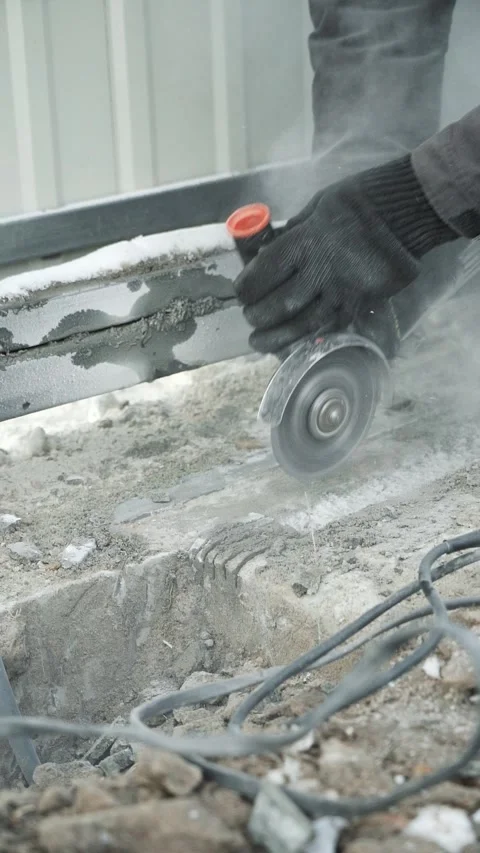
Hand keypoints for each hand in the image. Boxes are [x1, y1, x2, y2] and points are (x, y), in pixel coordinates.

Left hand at [233, 156, 454, 352]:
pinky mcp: (360, 303)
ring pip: (303, 323)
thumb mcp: (317, 207)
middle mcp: (321, 270)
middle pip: (279, 304)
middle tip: (251, 319)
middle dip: (259, 316)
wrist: (406, 210)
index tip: (241, 293)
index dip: (246, 288)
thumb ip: (294, 232)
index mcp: (305, 241)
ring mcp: (342, 290)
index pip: (263, 273)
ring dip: (277, 337)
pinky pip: (332, 327)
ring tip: (260, 343)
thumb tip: (269, 252)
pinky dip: (311, 338)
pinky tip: (296, 345)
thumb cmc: (358, 202)